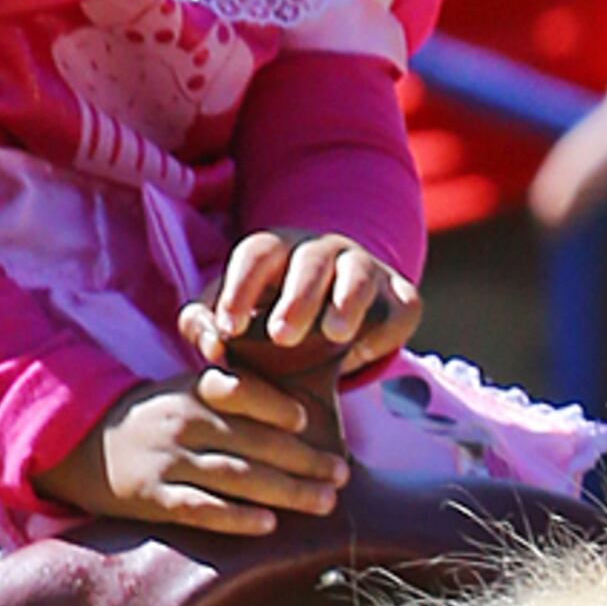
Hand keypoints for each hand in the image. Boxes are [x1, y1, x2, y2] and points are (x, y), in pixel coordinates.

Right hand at [43, 367, 344, 537]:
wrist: (82, 446)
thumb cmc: (155, 423)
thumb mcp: (186, 395)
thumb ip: (235, 400)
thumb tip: (303, 422)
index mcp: (195, 392)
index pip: (243, 393)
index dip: (277, 407)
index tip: (309, 424)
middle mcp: (184, 422)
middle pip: (254, 441)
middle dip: (303, 459)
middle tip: (341, 475)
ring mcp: (167, 461)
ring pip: (236, 476)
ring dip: (286, 490)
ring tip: (324, 502)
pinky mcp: (152, 498)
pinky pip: (200, 508)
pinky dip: (236, 517)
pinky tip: (268, 525)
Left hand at [184, 226, 417, 384]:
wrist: (323, 319)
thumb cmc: (263, 317)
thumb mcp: (230, 318)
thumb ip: (204, 327)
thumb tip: (209, 346)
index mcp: (275, 250)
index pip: (256, 254)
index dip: (241, 288)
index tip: (228, 328)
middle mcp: (321, 251)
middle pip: (310, 262)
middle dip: (297, 298)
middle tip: (280, 337)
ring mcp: (363, 270)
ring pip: (359, 275)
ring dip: (347, 303)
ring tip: (335, 336)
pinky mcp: (399, 295)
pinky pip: (403, 305)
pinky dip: (387, 329)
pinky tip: (362, 355)